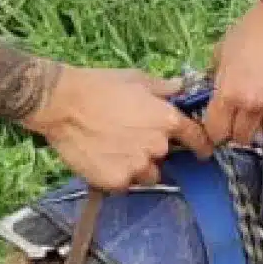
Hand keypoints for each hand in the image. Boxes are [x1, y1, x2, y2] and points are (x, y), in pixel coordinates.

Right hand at [25, 66, 214, 190]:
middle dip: (153, 152)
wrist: (62, 104)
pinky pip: (124, 185)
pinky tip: (101, 159)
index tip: (200, 151)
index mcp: (167, 120)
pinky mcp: (117, 181)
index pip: (197, 139)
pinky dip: (116, 176)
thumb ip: (164, 88)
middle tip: (129, 139)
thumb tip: (181, 88)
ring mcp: (137, 166)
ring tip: (114, 151)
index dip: (200, 145)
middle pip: (166, 159)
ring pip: (147, 175)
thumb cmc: (98, 86)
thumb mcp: (135, 79)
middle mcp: (157, 146)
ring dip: (137, 168)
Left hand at [203, 0, 262, 144]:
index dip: (217, 130)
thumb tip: (213, 97)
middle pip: (244, 138)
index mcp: (230, 92)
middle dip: (242, 128)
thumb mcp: (222, 50)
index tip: (222, 125)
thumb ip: (216, 78)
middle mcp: (257, 105)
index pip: (217, 133)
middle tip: (247, 114)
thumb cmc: (254, 29)